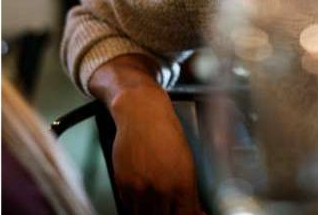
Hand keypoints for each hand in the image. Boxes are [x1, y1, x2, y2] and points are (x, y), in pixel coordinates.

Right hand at [90, 56, 202, 214]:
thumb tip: (194, 207)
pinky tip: (144, 199)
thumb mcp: (187, 160)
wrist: (141, 114)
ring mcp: (140, 189)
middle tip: (173, 210)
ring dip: (153, 213)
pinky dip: (137, 206)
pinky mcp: (123, 186)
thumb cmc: (166, 131)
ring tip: (159, 206)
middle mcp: (161, 189)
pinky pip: (129, 206)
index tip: (194, 214)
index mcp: (182, 183)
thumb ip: (188, 188)